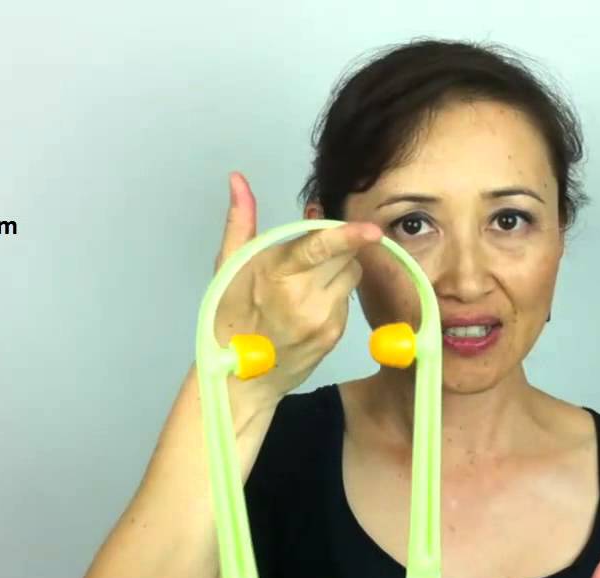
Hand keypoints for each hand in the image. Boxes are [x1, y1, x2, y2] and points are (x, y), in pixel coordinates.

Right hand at [212, 172, 382, 414]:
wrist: (240, 377)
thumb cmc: (229, 315)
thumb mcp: (228, 266)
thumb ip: (240, 220)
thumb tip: (238, 179)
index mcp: (276, 275)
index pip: (320, 248)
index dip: (348, 235)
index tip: (371, 230)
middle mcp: (304, 298)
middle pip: (345, 255)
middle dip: (336, 246)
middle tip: (310, 254)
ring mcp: (323, 319)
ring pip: (352, 275)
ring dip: (338, 269)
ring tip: (305, 283)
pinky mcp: (334, 335)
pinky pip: (347, 299)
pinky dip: (334, 294)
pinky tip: (309, 305)